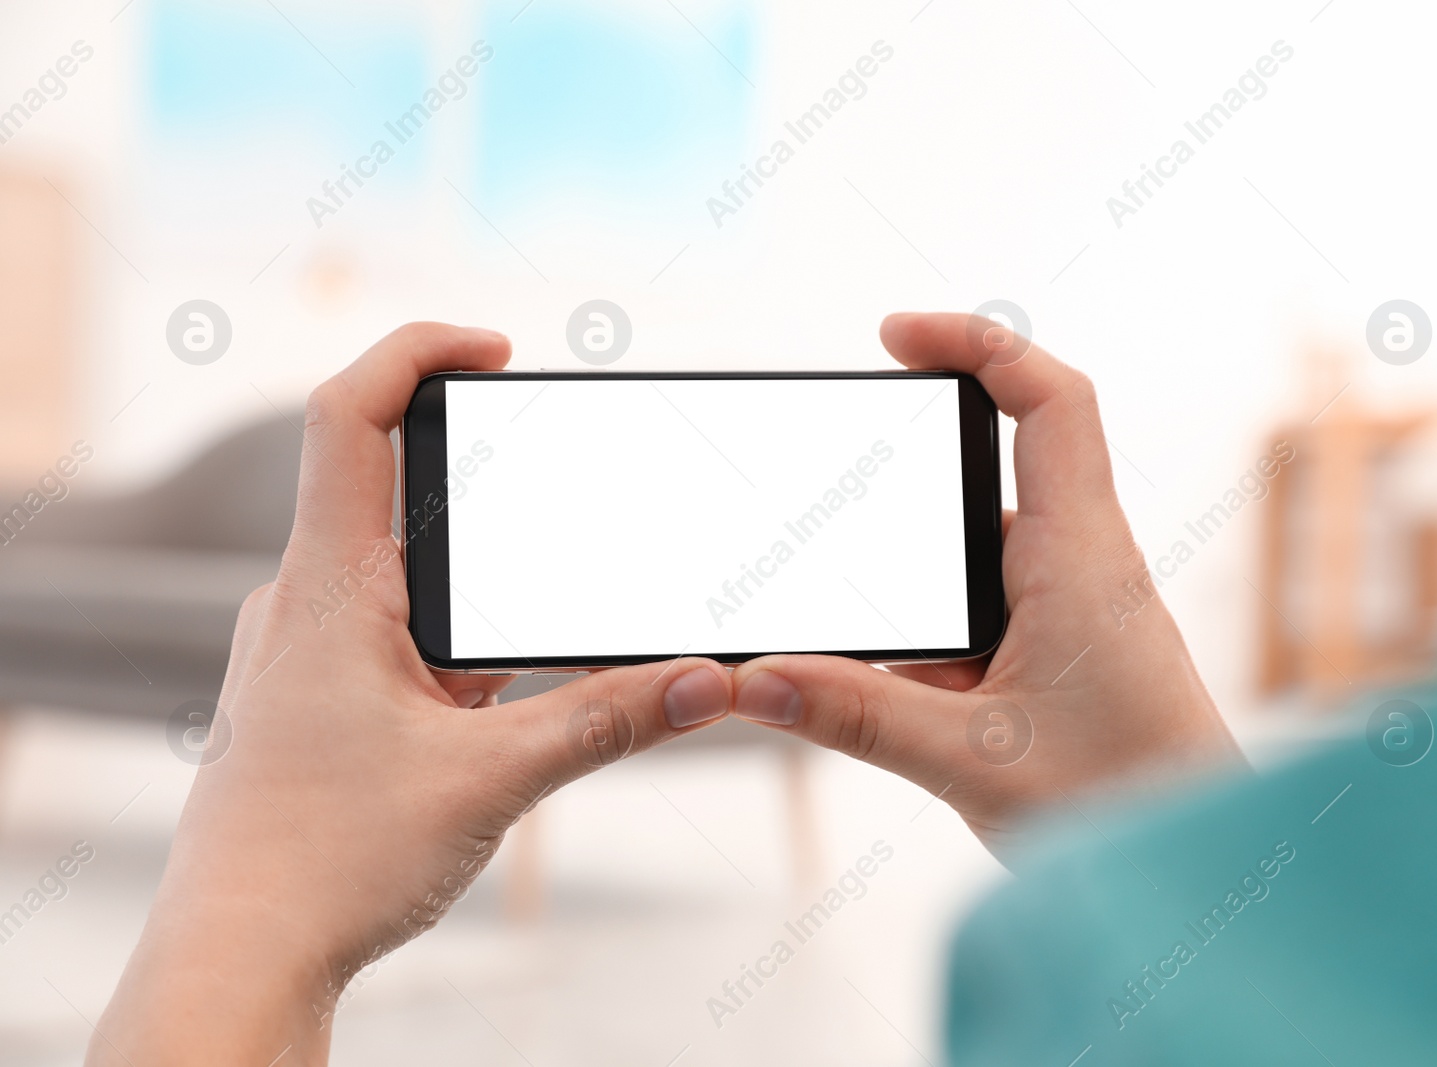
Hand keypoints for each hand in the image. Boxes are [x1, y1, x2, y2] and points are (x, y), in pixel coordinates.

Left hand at [89, 324, 732, 1065]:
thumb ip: (608, 719)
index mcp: (328, 589)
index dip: (418, 353)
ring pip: (409, 571)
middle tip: (567, 488)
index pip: (347, 417)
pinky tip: (507, 696)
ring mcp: (313, 650)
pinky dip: (465, 642)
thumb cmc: (325, 862)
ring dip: (482, 582)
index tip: (498, 349)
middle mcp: (308, 602)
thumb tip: (709, 681)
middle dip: (488, 485)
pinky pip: (404, 634)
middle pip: (395, 487)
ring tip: (545, 621)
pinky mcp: (327, 696)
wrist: (238, 956)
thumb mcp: (492, 780)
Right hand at [728, 313, 1242, 857]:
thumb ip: (856, 716)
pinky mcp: (1063, 653)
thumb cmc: (1124, 807)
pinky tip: (890, 684)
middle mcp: (1083, 567)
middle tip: (831, 482)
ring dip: (915, 573)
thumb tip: (756, 679)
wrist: (1198, 874)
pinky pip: (985, 609)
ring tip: (850, 615)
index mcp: (1080, 559)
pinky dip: (931, 631)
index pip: (1050, 401)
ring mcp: (1075, 610)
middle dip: (909, 473)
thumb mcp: (969, 760)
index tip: (896, 336)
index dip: (978, 343)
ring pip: (981, 550)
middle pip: (999, 464)